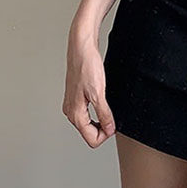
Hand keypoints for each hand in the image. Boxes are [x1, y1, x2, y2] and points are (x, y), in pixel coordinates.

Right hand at [62, 25, 115, 147]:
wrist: (81, 48)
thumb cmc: (87, 66)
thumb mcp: (99, 93)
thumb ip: (104, 114)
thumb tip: (109, 129)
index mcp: (75, 114)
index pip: (91, 139)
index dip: (106, 134)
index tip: (115, 123)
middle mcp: (71, 111)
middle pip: (90, 133)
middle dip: (104, 128)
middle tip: (114, 116)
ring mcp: (73, 104)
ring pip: (89, 124)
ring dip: (101, 120)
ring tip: (109, 108)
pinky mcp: (77, 97)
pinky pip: (88, 113)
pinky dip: (98, 111)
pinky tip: (104, 102)